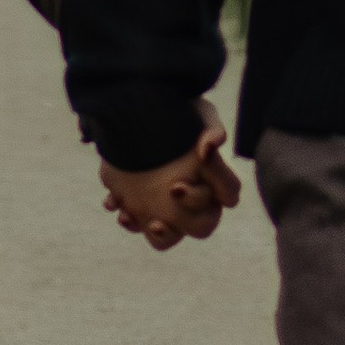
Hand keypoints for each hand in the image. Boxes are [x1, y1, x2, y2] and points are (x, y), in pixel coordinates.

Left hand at [99, 106, 241, 251]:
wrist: (138, 112)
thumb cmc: (178, 110)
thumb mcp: (197, 110)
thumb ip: (210, 126)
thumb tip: (210, 148)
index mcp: (214, 176)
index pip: (229, 194)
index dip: (215, 193)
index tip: (179, 184)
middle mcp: (195, 197)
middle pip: (202, 225)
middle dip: (184, 220)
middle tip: (163, 203)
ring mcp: (170, 206)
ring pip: (170, 234)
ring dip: (154, 231)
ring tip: (129, 214)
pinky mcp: (145, 207)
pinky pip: (142, 226)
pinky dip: (129, 220)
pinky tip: (114, 203)